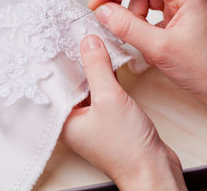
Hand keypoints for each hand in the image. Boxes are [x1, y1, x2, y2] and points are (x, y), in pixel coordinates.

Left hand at [61, 35, 186, 190]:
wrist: (152, 169)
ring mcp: (89, 120)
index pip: (55, 85)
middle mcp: (72, 120)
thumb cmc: (126, 146)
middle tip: (74, 36)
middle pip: (70, 84)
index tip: (58, 40)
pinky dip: (103, 79)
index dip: (57, 62)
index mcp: (62, 120)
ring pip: (86, 87)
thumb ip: (97, 68)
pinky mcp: (105, 119)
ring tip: (90, 43)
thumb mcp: (109, 98)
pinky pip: (100, 93)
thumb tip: (88, 43)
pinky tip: (107, 61)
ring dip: (91, 69)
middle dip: (74, 62)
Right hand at [89, 0, 206, 107]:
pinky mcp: (179, 16)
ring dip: (130, 13)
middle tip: (103, 11)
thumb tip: (103, 12)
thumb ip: (127, 27)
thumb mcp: (160, 48)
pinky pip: (150, 9)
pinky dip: (139, 21)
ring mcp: (183, 3)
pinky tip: (141, 38)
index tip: (96, 2)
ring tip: (132, 34)